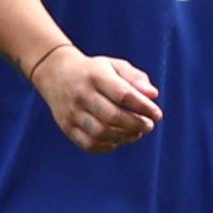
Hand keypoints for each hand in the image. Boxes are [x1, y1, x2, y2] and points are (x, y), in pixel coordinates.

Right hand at [31, 46, 161, 153]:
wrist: (55, 73)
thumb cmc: (94, 71)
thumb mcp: (114, 66)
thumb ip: (135, 78)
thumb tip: (153, 95)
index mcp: (96, 75)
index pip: (123, 94)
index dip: (144, 107)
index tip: (157, 114)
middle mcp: (81, 94)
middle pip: (113, 116)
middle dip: (136, 124)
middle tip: (148, 126)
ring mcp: (71, 111)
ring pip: (101, 132)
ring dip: (124, 137)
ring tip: (136, 133)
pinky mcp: (66, 126)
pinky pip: (88, 143)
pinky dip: (106, 146)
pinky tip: (117, 141)